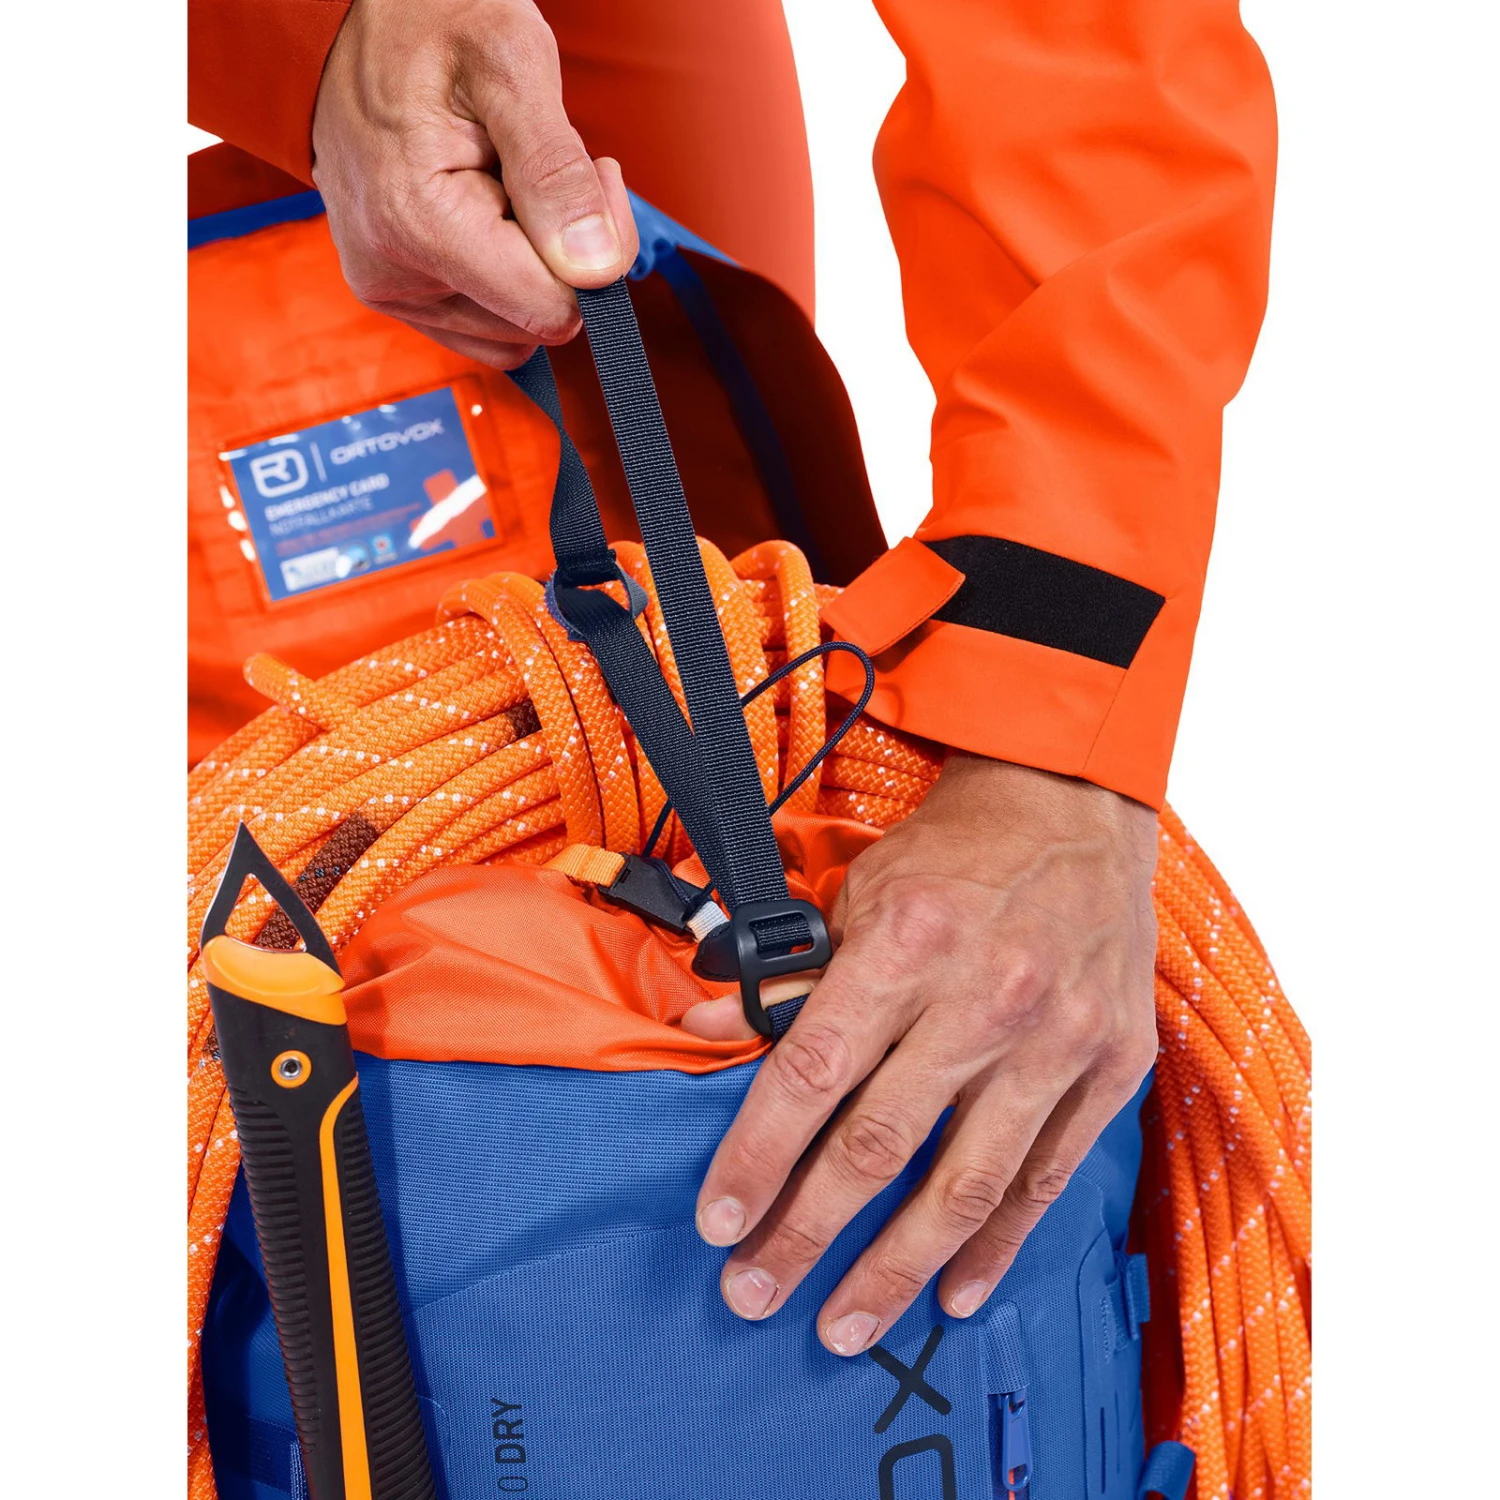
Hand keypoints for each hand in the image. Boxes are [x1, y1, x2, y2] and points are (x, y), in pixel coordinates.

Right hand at [311, 0, 638, 367]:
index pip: (553, 307)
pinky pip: (490, 324)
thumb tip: (596, 268)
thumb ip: (556, 171)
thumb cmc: (425, 21)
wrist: (345, 20)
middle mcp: (396, 275)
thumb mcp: (510, 62)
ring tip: (507, 177)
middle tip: (545, 164)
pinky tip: (493, 212)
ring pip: (518, 326)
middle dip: (565, 252)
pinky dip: (509, 278)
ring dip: (536, 263)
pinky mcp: (400, 295)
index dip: (597, 252)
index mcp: (418, 224)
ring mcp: (394, 291)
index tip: (594, 173)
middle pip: (538, 318)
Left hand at [689, 755, 1159, 1352]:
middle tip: (754, 1293)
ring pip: (967, 1184)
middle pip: (881, 1145)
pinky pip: (1046, 1176)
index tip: (718, 1221)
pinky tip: (952, 1295)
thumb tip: (699, 1036)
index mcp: (907, 942)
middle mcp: (986, 995)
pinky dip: (998, 1245)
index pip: (813, 1073)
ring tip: (842, 1326)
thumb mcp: (856, 889)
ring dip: (896, 1269)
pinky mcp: (1112, 1065)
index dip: (757, 1156)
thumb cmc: (954, 856)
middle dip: (808, 1231)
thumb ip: (788, 976)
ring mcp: (1058, 1038)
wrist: (1074, 811)